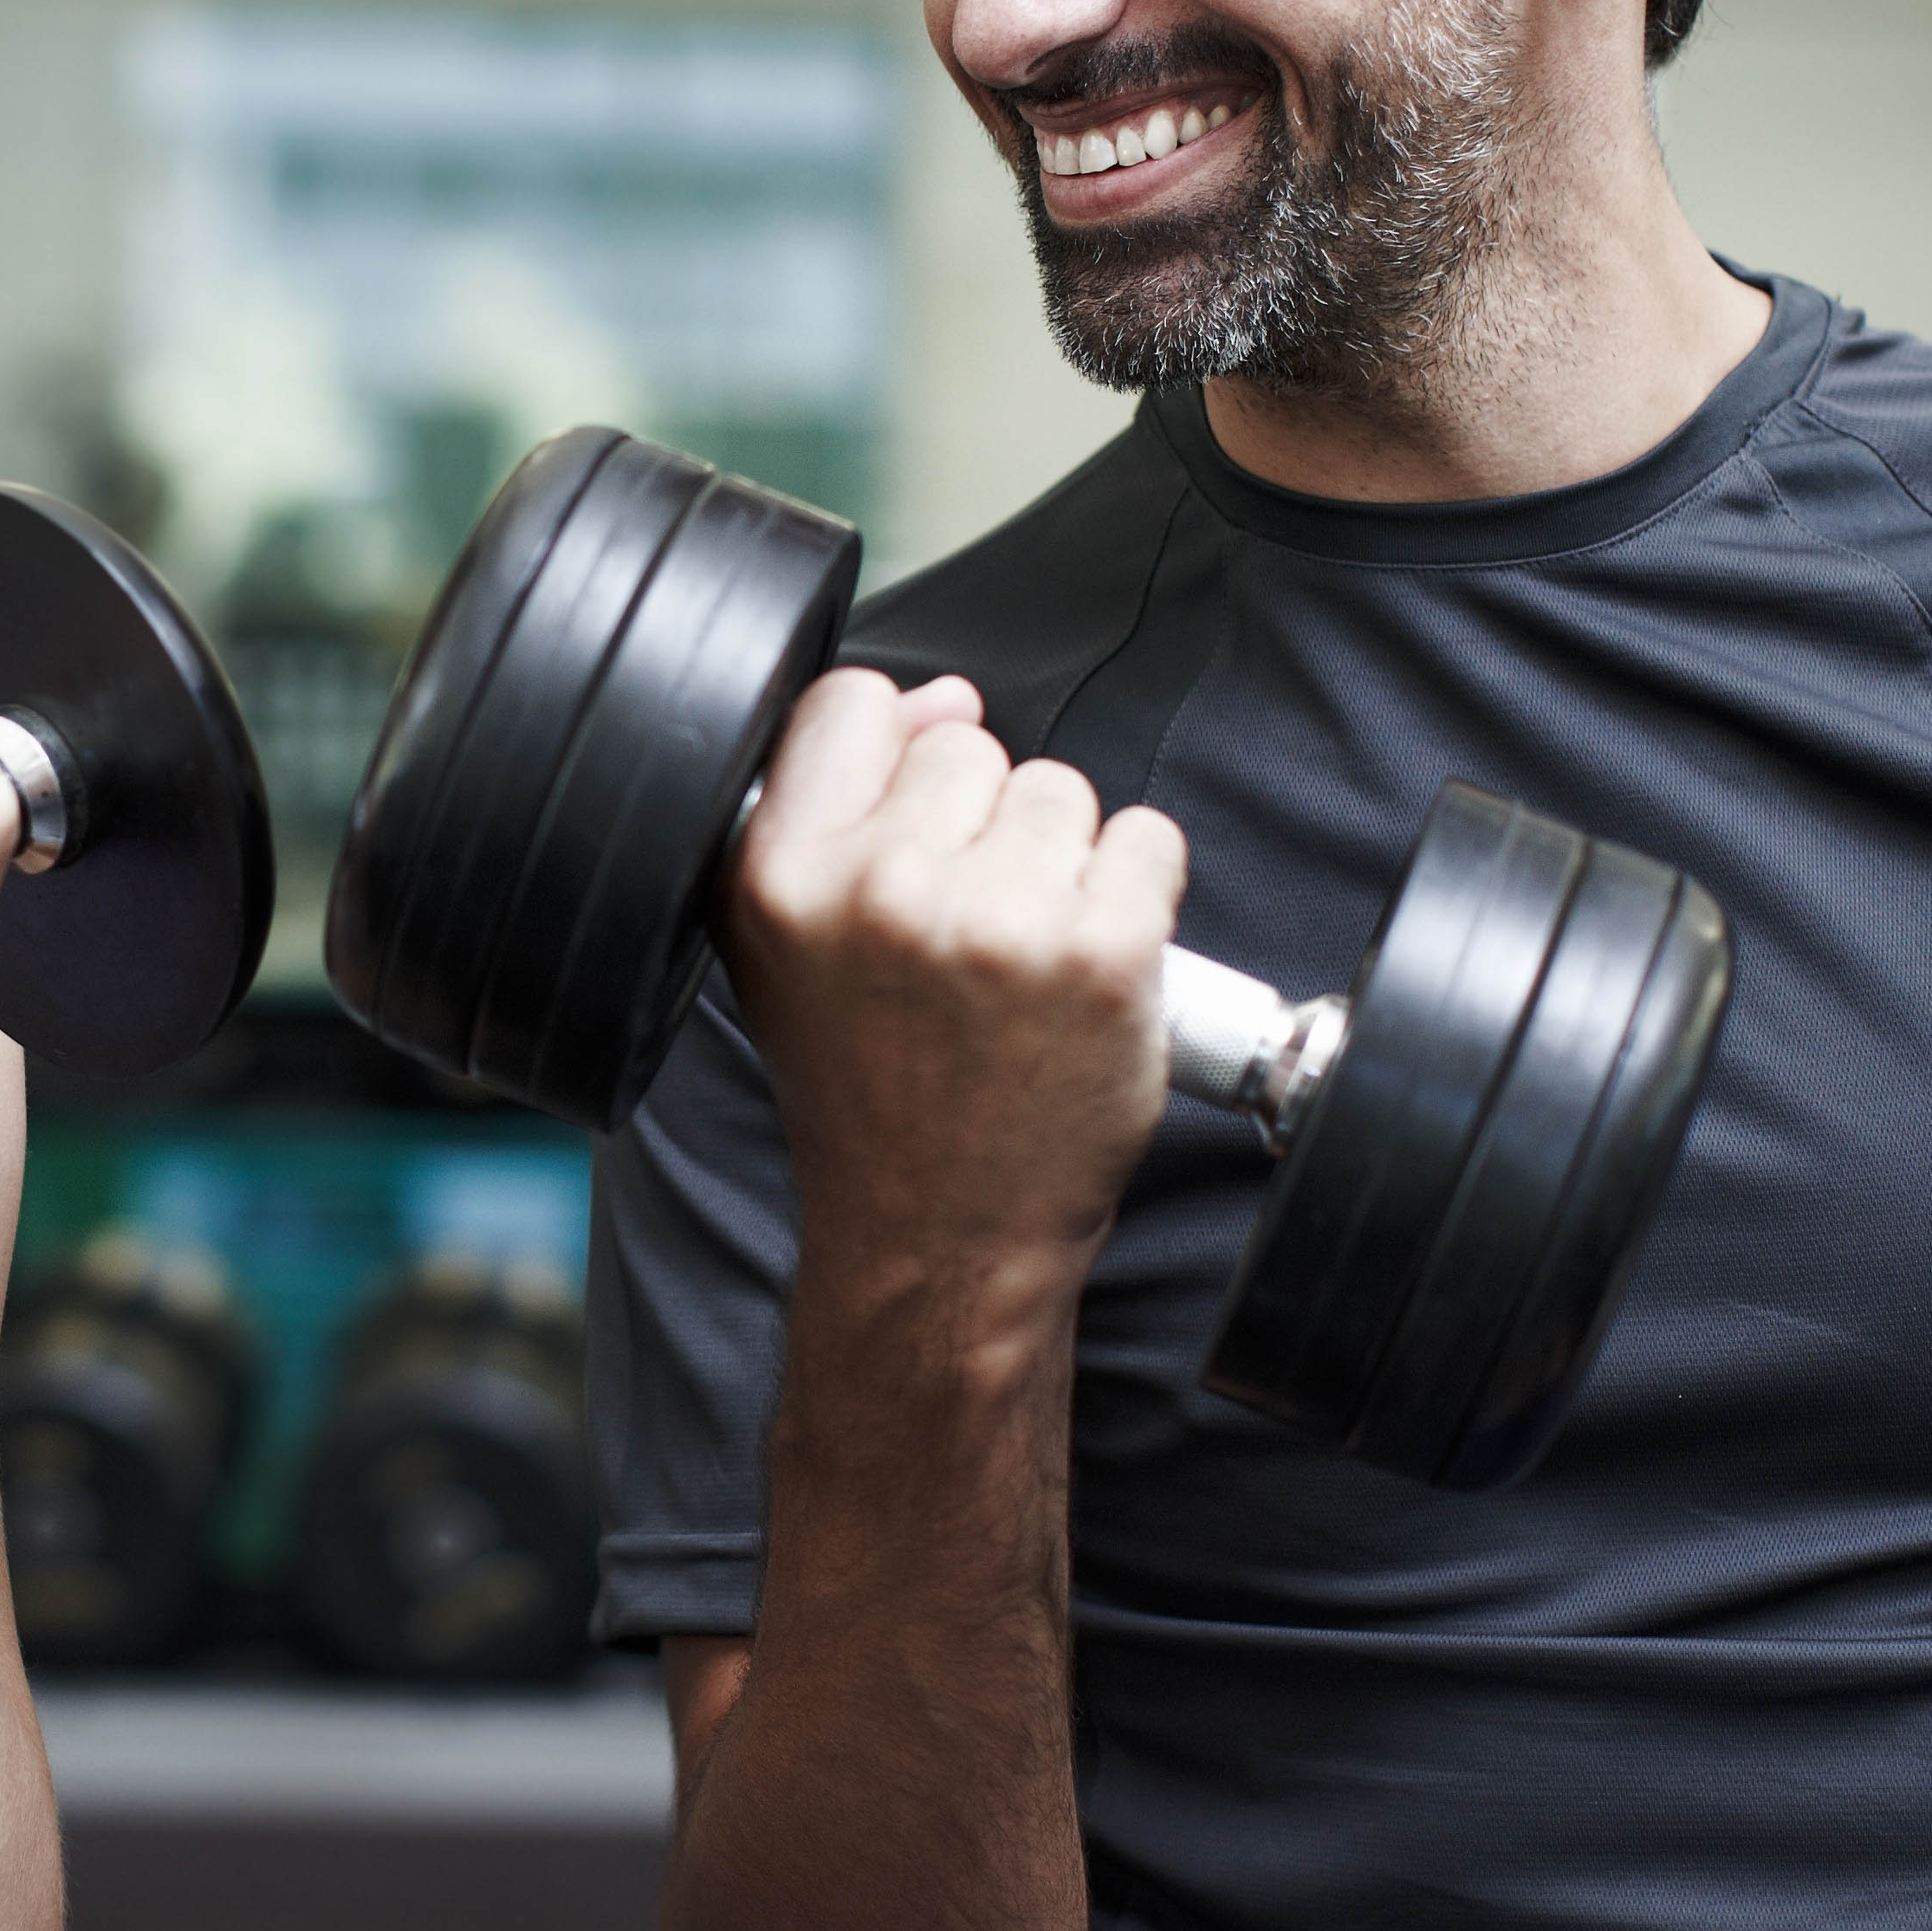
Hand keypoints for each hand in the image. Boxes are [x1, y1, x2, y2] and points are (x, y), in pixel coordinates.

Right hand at [721, 670, 1184, 1336]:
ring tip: (1024, 959)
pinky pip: (1147, 842)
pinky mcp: (1102, 954)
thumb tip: (944, 696)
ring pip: (1063, 791)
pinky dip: (1136, 894)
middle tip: (966, 932)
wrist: (943, 1234)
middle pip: (971, 746)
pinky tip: (1088, 966)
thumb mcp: (792, 950)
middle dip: (984, 822)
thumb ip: (839, 808)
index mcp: (784, 877)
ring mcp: (996, 920)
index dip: (896, 754)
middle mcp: (881, 889)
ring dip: (1063, 861)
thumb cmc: (870, 1090)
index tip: (914, 827)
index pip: (852, 704)